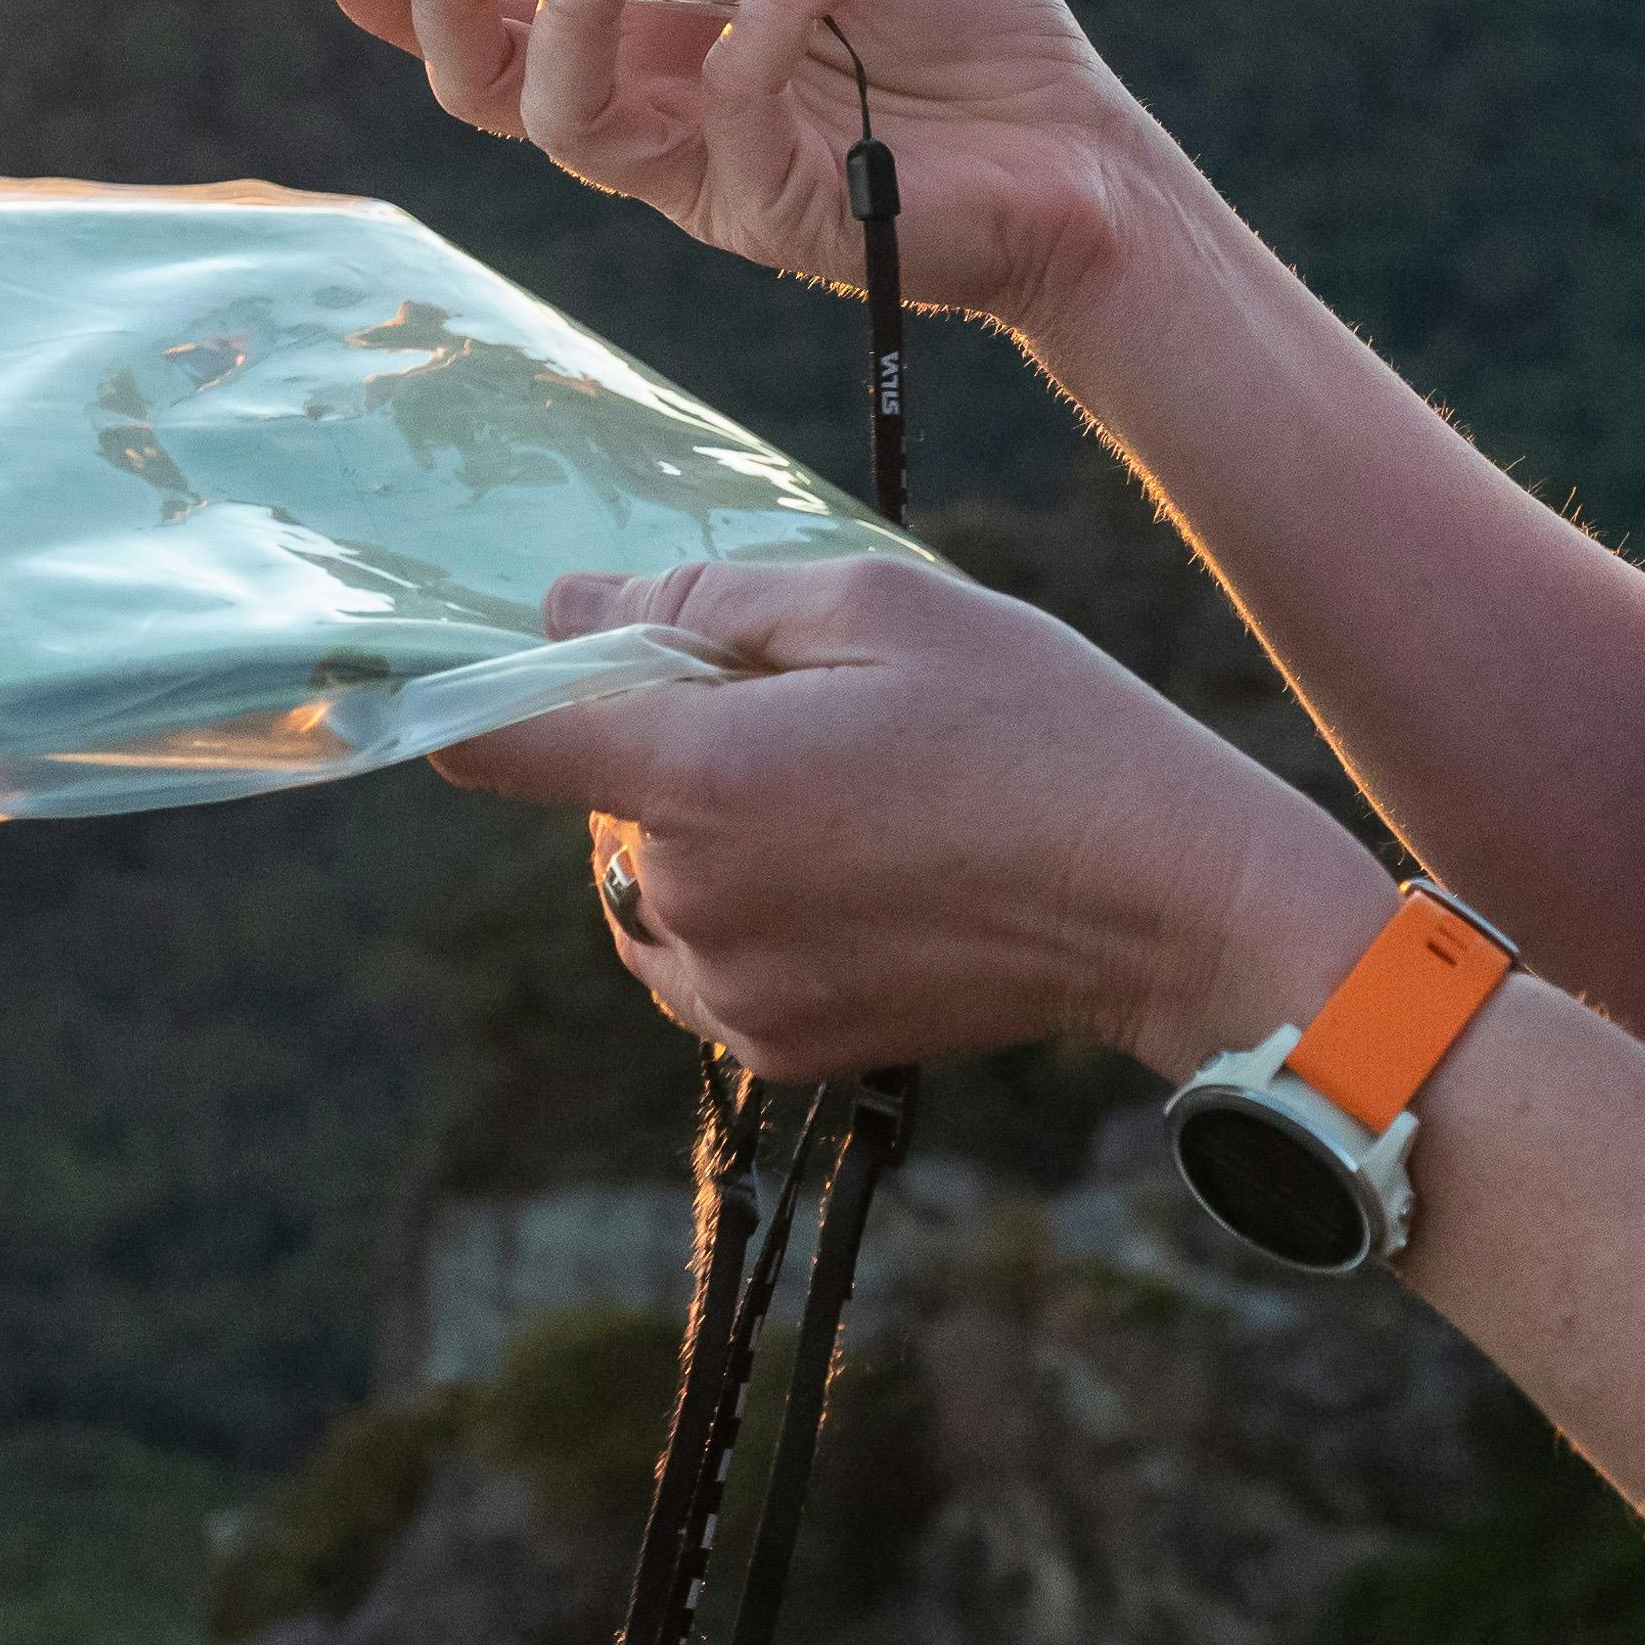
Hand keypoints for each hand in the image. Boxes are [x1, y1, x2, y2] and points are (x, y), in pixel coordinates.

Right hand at [286, 0, 1188, 350]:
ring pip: (567, 121)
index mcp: (651, 42)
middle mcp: (658, 116)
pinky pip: (737, 97)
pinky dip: (789, 6)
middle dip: (445, 1)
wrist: (1085, 145)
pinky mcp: (780, 211)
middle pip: (487, 89)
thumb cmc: (964, 33)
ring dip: (575, 9)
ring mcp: (709, 174)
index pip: (495, 28)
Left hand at [447, 556, 1398, 1085]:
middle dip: (662, 748)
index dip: (480, 696)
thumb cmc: (1039, 725)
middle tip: (809, 716)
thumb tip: (568, 604)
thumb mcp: (884, 604)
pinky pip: (701, 961)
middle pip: (595, 806)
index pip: (498, 746)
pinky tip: (855, 873)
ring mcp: (734, 987)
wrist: (1164, 901)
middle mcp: (696, 899)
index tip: (505, 671)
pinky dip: (743, 912)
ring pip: (646, 886)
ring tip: (847, 801)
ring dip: (701, 837)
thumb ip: (705, 598)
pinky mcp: (778, 1045)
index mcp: (705, 779)